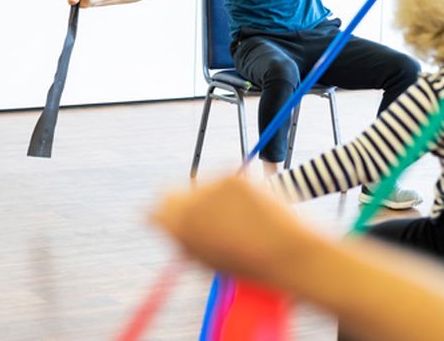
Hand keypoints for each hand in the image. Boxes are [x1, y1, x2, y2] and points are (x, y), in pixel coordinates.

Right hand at [151, 175, 307, 282]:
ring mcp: (209, 189)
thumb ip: (187, 243)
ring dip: (214, 194)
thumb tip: (176, 229)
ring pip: (202, 183)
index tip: (178, 218)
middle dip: (187, 200)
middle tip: (210, 213)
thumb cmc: (251, 266)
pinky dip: (235, 187)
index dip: (167, 215)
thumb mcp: (209, 262)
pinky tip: (252, 205)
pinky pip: (225, 176)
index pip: (156, 212)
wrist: (287, 253)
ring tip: (242, 218)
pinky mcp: (231, 176)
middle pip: (172, 191)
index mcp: (178, 233)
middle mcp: (187, 207)